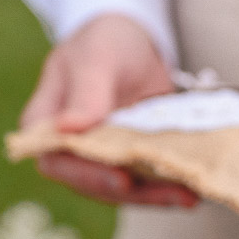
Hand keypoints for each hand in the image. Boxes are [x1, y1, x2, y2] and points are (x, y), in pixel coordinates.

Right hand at [21, 13, 198, 206]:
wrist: (133, 41)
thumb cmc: (104, 41)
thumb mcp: (95, 58)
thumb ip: (86, 93)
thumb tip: (68, 128)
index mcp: (45, 126)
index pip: (59, 161)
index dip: (89, 175)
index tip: (122, 180)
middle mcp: (69, 151)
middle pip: (95, 183)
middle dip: (136, 193)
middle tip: (173, 194)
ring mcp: (101, 159)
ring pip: (125, 188)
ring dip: (158, 196)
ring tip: (190, 196)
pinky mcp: (130, 161)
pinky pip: (146, 179)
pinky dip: (168, 185)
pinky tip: (194, 188)